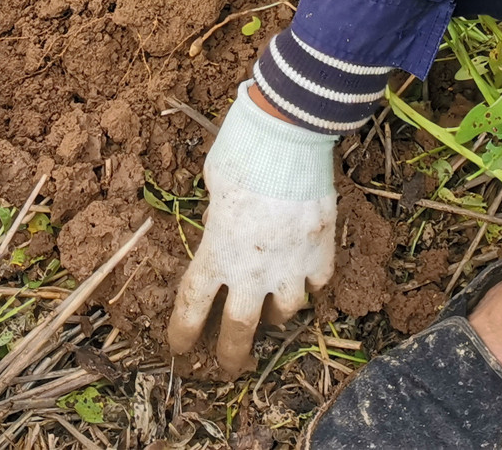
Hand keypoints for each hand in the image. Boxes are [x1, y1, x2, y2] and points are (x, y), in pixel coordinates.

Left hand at [166, 84, 335, 373]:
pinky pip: (317, 282)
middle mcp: (252, 269)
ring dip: (276, 314)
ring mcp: (291, 264)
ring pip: (286, 311)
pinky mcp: (322, 251)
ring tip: (272, 310)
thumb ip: (218, 217)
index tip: (178, 348)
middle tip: (230, 367)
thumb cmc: (242, 151)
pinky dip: (310, 284)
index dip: (182, 332)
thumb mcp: (215, 186)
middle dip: (232, 355)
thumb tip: (224, 225)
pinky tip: (305, 278)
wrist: (289, 134)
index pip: (192, 306)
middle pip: (241, 330)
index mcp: (216, 252)